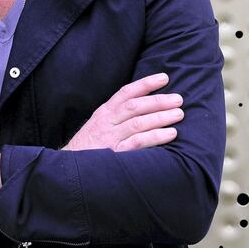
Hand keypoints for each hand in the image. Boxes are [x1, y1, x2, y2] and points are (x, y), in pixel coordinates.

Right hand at [63, 73, 183, 151]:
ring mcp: (110, 137)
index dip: (145, 84)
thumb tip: (145, 108)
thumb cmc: (88, 148)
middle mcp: (106, 122)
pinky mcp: (114, 154)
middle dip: (158, 100)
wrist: (68, 169)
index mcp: (103, 113)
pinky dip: (155, 136)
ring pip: (138, 122)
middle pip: (135, 106)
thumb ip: (117, 117)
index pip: (126, 92)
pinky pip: (137, 142)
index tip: (164, 78)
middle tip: (179, 99)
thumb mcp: (98, 126)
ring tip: (179, 114)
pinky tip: (170, 134)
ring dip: (160, 117)